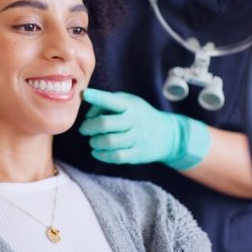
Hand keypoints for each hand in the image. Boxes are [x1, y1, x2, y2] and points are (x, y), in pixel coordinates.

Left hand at [78, 88, 210, 169]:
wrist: (167, 134)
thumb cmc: (139, 115)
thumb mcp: (128, 102)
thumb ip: (107, 104)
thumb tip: (87, 116)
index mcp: (130, 105)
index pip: (111, 100)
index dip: (97, 97)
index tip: (85, 94)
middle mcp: (133, 120)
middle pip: (105, 124)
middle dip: (88, 127)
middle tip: (84, 129)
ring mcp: (136, 138)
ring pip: (108, 142)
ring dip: (94, 142)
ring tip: (93, 141)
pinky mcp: (137, 154)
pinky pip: (115, 157)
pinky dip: (101, 155)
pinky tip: (96, 152)